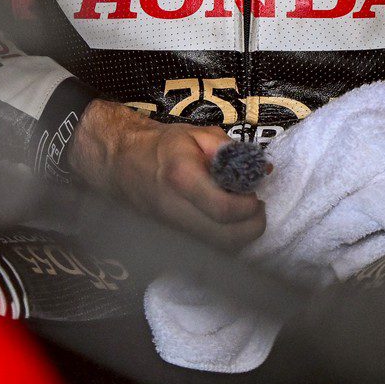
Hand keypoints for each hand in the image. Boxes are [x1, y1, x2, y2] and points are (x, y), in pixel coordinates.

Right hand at [66, 99, 263, 251]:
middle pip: (225, 238)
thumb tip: (263, 168)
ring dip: (240, 236)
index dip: (248, 207)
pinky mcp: (174, 236)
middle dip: (251, 228)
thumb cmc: (161, 146)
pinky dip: (226, 238)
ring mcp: (173, 227)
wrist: (121, 164)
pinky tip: (228, 221)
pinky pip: (208, 247)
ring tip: (244, 214)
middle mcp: (176, 208)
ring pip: (218, 248)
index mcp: (181, 177)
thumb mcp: (196, 134)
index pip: (223, 208)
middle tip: (256, 208)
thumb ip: (229, 150)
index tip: (255, 194)